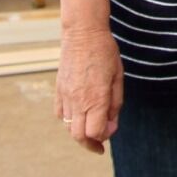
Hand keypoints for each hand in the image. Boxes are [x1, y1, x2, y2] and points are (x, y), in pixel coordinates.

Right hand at [55, 27, 122, 154]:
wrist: (83, 33)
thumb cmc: (105, 52)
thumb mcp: (118, 77)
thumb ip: (115, 103)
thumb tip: (111, 125)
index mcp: (96, 98)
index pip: (95, 133)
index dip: (104, 136)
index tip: (111, 130)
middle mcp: (78, 100)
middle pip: (79, 136)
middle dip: (90, 143)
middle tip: (100, 143)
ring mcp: (66, 96)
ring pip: (69, 127)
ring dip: (81, 131)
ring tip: (92, 125)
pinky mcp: (58, 90)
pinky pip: (60, 114)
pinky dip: (69, 119)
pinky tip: (80, 113)